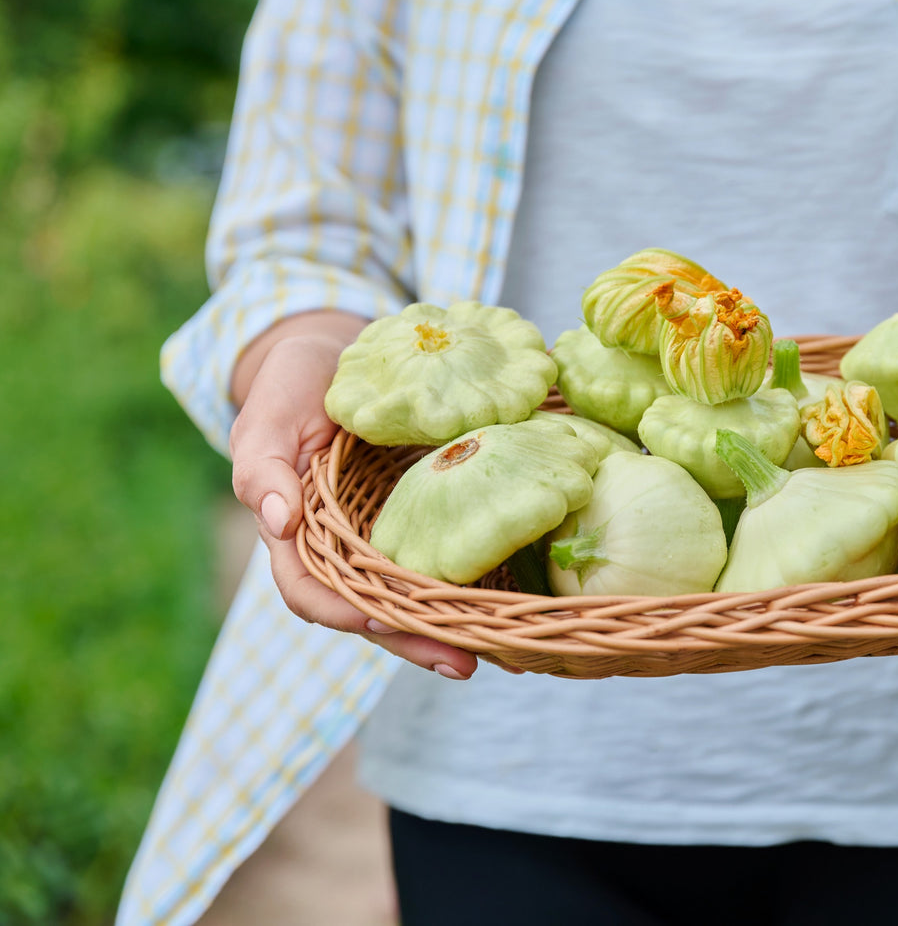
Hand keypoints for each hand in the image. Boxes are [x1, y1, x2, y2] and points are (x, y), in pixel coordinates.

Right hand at [229, 310, 499, 679]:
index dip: (341, 611)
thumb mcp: (268, 413)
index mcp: (296, 533)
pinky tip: (513, 601)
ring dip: (451, 627)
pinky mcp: (422, 518)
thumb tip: (277, 521)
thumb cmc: (292, 383)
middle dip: (414, 641)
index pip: (309, 590)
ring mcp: (383, 537)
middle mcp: (343, 547)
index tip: (380, 619)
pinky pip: (443, 557)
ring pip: (413, 596)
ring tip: (499, 649)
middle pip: (373, 610)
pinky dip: (474, 583)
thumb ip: (262, 465)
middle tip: (462, 663)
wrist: (336, 355)